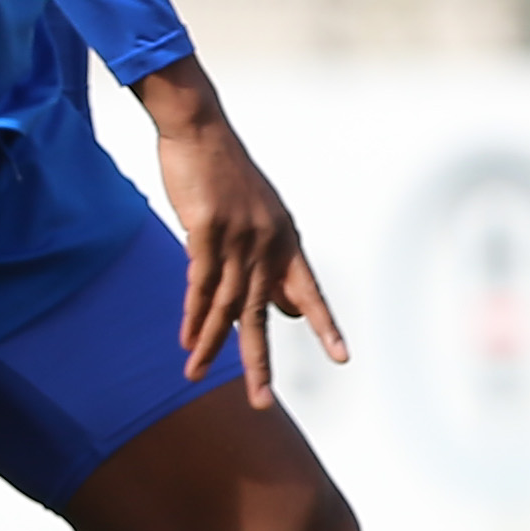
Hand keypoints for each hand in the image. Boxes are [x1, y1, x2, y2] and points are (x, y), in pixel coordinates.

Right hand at [136, 53, 346, 408]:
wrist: (198, 129)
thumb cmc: (223, 174)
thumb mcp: (256, 217)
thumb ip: (268, 261)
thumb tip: (282, 309)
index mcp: (285, 238)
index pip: (309, 290)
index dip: (324, 324)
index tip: (342, 359)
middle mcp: (268, 241)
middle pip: (262, 312)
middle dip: (260, 360)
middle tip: (262, 401)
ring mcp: (238, 236)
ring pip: (226, 305)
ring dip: (210, 344)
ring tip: (194, 377)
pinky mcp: (206, 231)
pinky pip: (199, 284)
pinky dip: (193, 315)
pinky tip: (186, 340)